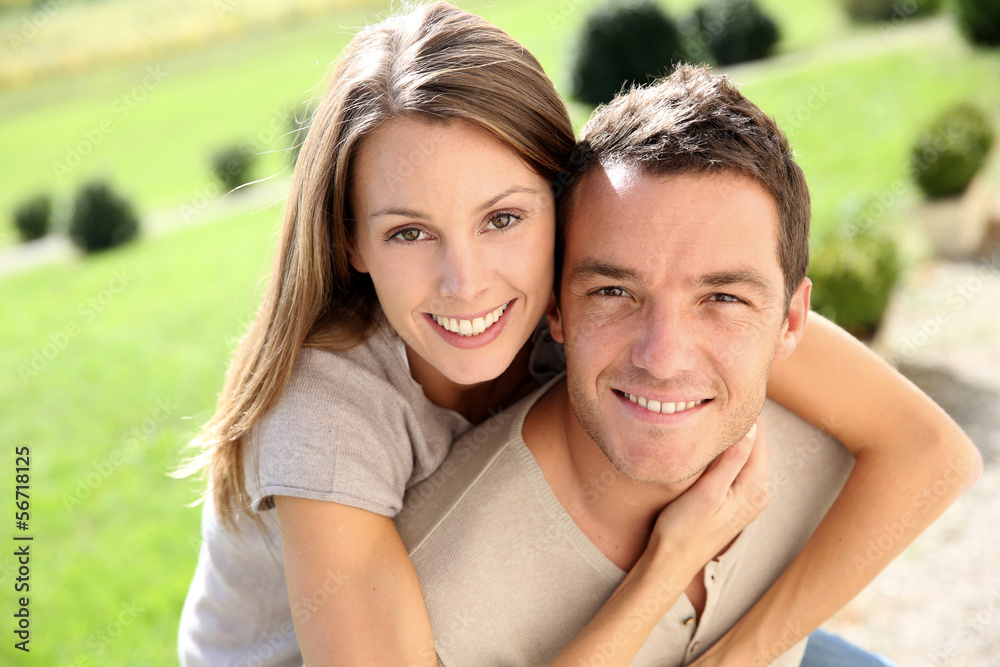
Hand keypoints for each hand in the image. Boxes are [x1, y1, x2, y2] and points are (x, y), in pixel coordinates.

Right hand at [648, 418, 769, 577]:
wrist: (673, 561)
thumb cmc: (684, 528)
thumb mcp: (708, 492)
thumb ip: (732, 461)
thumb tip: (751, 428)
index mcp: (755, 487)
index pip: (759, 436)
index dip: (744, 414)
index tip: (724, 395)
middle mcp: (759, 492)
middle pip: (756, 444)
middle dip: (739, 424)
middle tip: (714, 402)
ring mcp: (750, 497)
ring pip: (747, 454)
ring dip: (733, 438)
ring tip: (711, 419)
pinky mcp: (738, 501)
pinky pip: (739, 467)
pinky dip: (729, 452)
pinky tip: (711, 446)